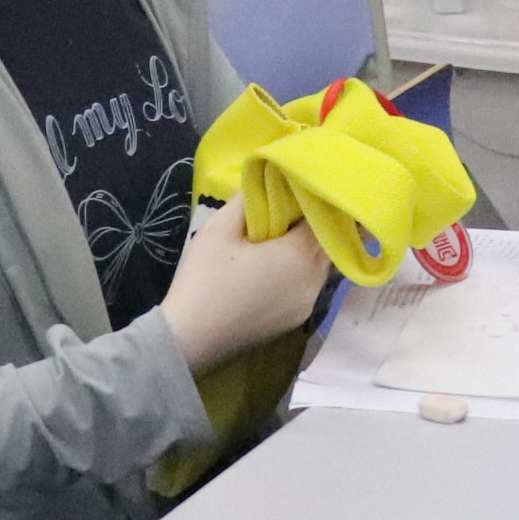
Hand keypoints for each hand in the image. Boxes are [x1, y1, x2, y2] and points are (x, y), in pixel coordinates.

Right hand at [161, 198, 334, 368]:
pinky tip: (274, 268)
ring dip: (307, 251)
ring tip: (281, 237)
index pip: (328, 218)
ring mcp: (307, 305)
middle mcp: (315, 281)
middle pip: (328, 244)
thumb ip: (248, 199)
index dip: (319, 201)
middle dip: (315, 225)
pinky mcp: (294, 322)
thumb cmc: (206, 278)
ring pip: (319, 268)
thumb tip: (265, 181)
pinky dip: (298, 273)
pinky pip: (306, 288)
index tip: (305, 188)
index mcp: (302, 254)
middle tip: (294, 208)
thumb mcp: (220, 227)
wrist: (190, 338)